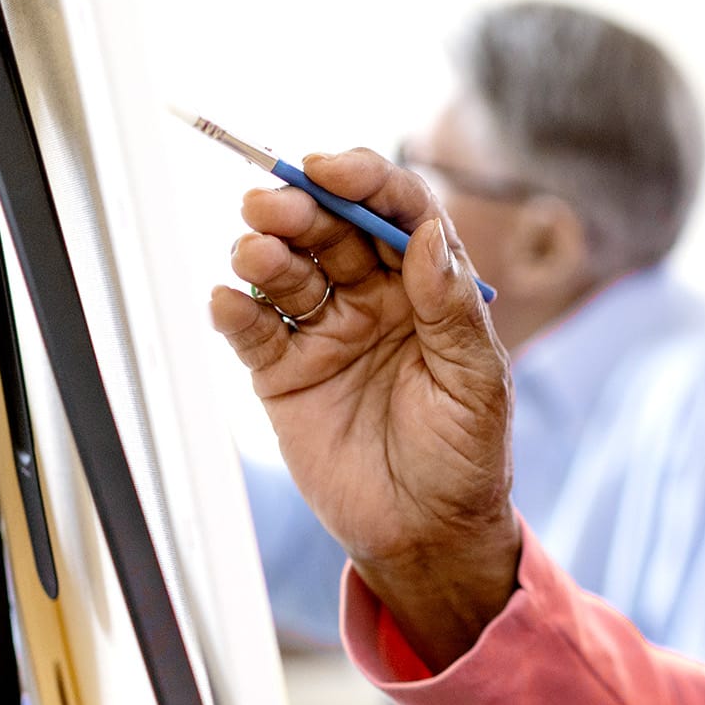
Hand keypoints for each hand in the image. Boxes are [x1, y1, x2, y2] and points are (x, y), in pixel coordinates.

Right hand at [210, 150, 520, 668]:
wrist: (426, 535)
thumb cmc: (466, 457)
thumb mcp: (477, 383)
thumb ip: (452, 310)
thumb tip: (427, 235)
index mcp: (428, 288)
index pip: (395, 212)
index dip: (364, 181)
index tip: (332, 169)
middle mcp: (373, 298)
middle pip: (330, 230)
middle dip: (300, 208)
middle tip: (272, 203)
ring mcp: (325, 332)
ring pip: (286, 271)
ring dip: (264, 252)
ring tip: (256, 254)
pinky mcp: (283, 373)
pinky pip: (252, 329)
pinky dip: (234, 310)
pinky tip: (228, 301)